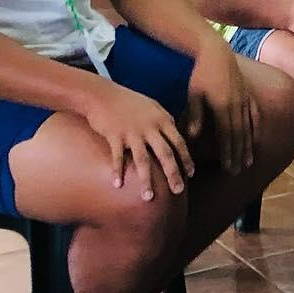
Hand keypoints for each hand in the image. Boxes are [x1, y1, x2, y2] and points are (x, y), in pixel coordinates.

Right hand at [83, 80, 194, 199]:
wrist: (103, 94)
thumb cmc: (128, 102)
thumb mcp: (152, 107)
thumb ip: (164, 122)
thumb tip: (175, 135)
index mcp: (162, 119)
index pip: (179, 142)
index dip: (186, 159)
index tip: (190, 175)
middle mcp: (150, 127)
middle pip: (166, 154)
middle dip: (173, 174)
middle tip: (178, 191)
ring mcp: (132, 132)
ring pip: (143, 160)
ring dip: (146, 180)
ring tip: (149, 197)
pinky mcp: (114, 136)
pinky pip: (117, 157)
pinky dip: (117, 172)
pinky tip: (117, 185)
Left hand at [185, 39, 256, 174]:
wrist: (216, 52)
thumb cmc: (201, 73)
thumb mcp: (194, 94)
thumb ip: (196, 115)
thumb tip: (194, 136)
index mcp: (222, 106)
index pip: (226, 135)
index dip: (228, 153)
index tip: (229, 168)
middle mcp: (237, 105)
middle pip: (239, 135)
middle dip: (239, 155)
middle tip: (239, 172)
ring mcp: (244, 99)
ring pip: (248, 127)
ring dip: (248, 146)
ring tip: (249, 161)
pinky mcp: (247, 93)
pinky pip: (254, 114)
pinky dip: (256, 127)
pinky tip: (257, 137)